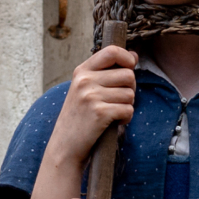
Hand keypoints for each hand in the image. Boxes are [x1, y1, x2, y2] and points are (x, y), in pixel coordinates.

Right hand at [46, 45, 136, 167]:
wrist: (65, 146)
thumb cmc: (79, 117)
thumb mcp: (84, 89)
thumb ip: (106, 72)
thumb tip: (134, 56)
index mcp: (81, 71)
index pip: (112, 51)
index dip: (127, 58)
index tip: (130, 68)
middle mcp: (85, 81)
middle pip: (128, 75)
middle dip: (130, 89)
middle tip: (118, 100)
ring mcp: (91, 96)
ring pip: (130, 94)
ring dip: (127, 106)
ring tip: (113, 113)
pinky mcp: (99, 113)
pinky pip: (128, 110)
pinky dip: (125, 119)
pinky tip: (114, 123)